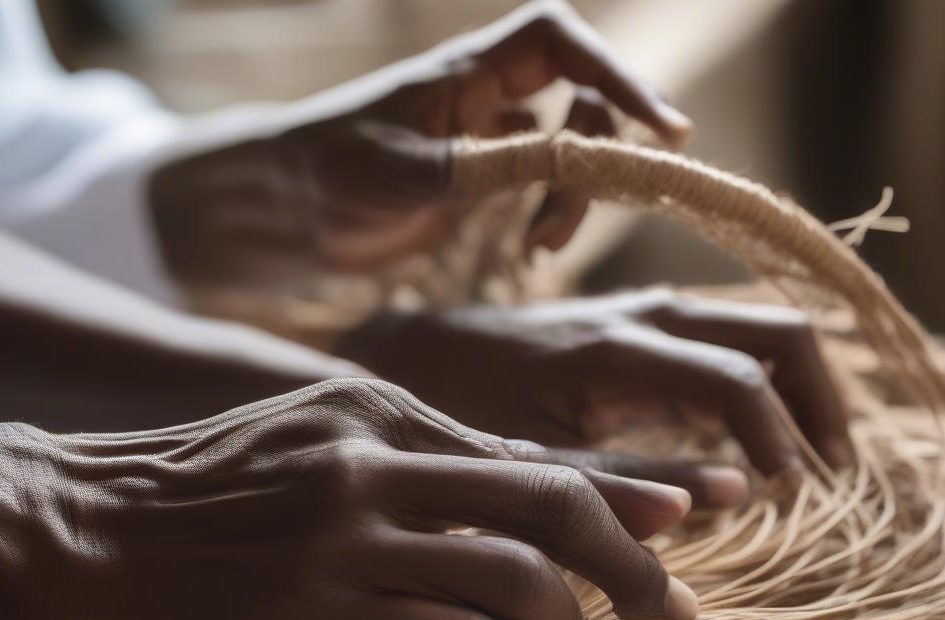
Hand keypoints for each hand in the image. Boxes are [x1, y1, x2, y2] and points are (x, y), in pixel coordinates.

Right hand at [0, 380, 695, 619]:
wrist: (102, 532)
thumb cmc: (241, 464)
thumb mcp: (348, 415)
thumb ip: (463, 445)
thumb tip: (578, 483)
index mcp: (379, 443)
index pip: (546, 488)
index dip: (628, 536)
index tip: (676, 571)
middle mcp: (355, 520)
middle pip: (530, 575)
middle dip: (595, 606)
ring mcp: (323, 604)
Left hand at [148, 0, 689, 290]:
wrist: (283, 209)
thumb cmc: (323, 171)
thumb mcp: (400, 170)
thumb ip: (478, 166)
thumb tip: (563, 161)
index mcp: (464, 72)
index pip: (558, 43)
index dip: (617, 74)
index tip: (661, 126)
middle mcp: (483, 99)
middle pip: (580, 99)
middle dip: (599, 153)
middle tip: (584, 212)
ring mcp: (483, 143)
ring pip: (565, 151)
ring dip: (572, 198)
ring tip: (541, 248)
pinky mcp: (475, 185)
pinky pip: (537, 188)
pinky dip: (548, 217)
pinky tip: (530, 251)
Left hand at [336, 290, 853, 500]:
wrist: (402, 350)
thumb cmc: (452, 410)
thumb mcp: (528, 459)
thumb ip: (622, 482)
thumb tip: (727, 496)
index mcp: (613, 350)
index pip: (737, 377)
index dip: (779, 436)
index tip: (790, 493)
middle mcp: (638, 315)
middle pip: (772, 330)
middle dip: (818, 397)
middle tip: (835, 469)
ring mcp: (638, 312)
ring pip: (755, 328)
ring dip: (795, 386)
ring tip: (812, 456)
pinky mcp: (631, 326)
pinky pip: (722, 341)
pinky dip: (757, 382)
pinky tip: (756, 436)